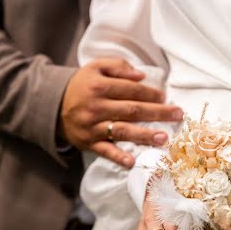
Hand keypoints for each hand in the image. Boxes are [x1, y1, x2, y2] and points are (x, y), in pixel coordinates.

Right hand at [58, 58, 182, 165]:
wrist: (54, 106)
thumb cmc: (82, 86)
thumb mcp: (95, 68)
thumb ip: (118, 67)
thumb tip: (142, 76)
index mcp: (100, 86)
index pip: (131, 90)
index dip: (150, 94)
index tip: (165, 98)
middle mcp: (97, 107)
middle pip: (132, 110)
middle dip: (157, 113)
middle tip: (177, 115)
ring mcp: (93, 127)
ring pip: (123, 131)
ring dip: (144, 135)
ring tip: (163, 138)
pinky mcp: (89, 143)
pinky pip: (105, 151)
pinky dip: (118, 157)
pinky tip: (132, 162)